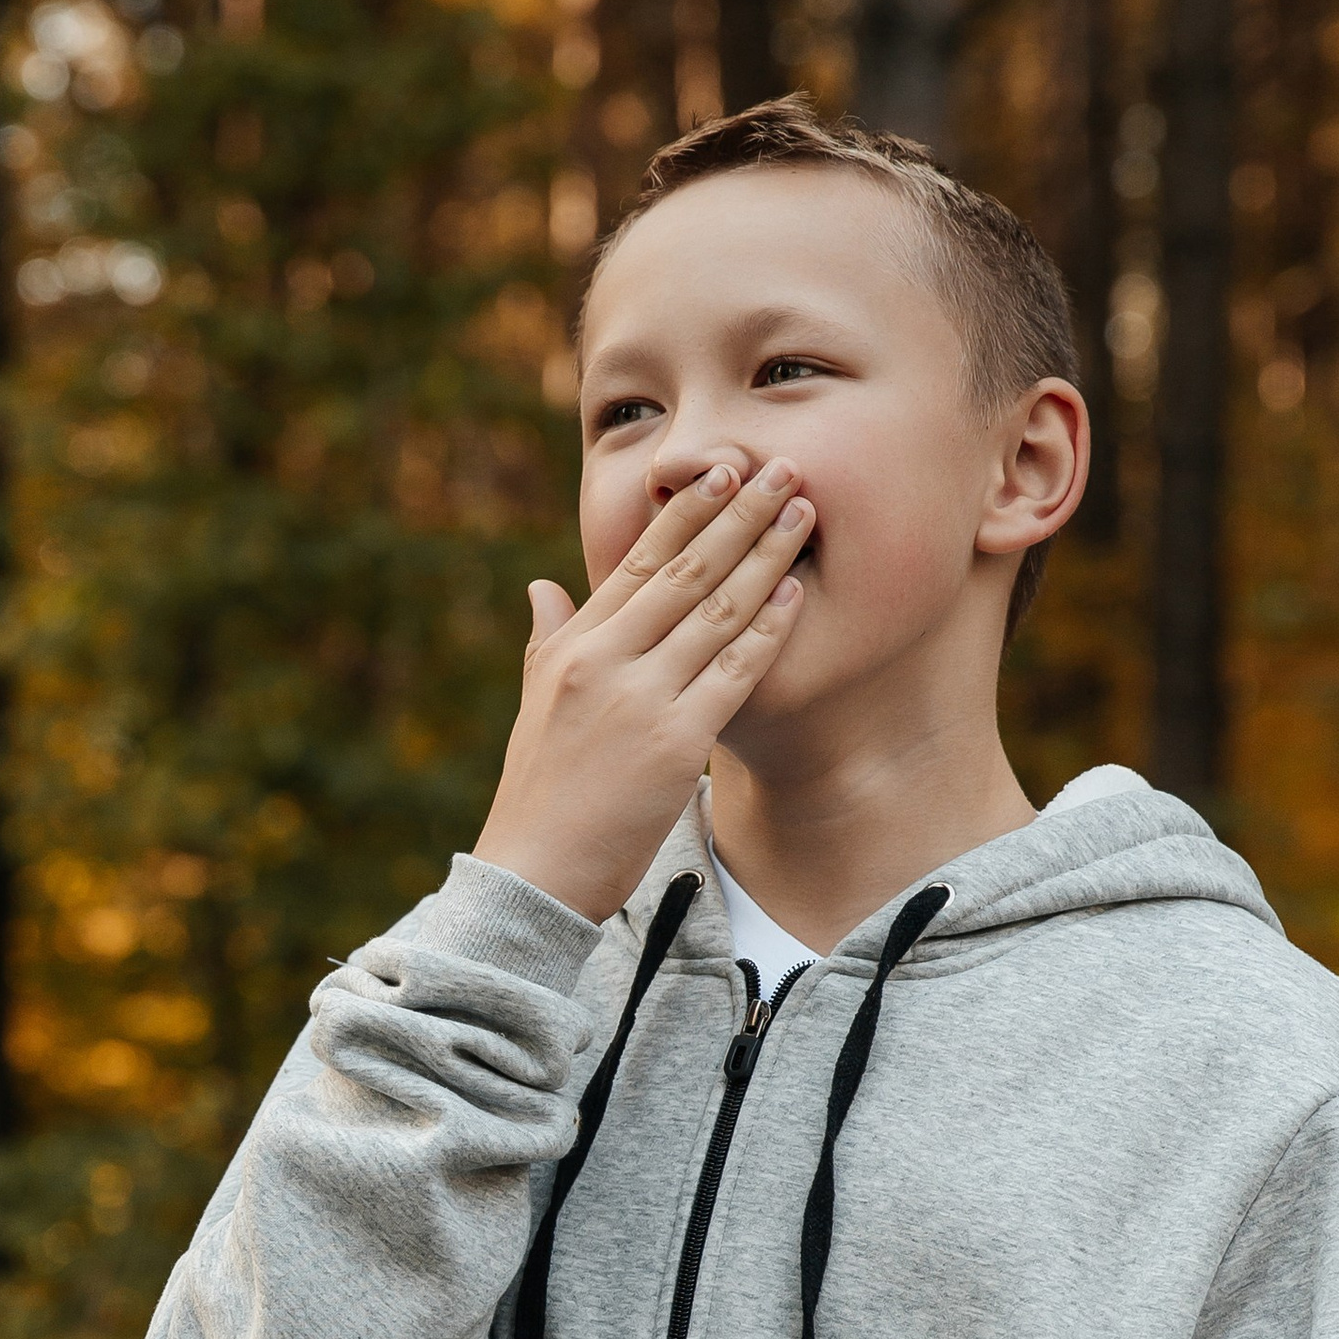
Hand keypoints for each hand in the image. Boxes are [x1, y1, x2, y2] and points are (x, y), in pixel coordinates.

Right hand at [470, 457, 814, 922]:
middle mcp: (606, 660)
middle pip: (685, 571)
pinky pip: (734, 672)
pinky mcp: (675, 742)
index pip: (638, 561)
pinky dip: (768, 630)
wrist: (534, 871)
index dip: (686, 512)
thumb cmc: (540, 792)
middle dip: (739, 515)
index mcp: (575, 646)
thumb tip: (544, 587)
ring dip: (766, 556)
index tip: (723, 471)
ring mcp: (641, 698)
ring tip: (804, 513)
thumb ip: (548, 638)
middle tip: (783, 467)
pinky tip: (796, 594)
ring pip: (716, 610)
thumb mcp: (535, 703)